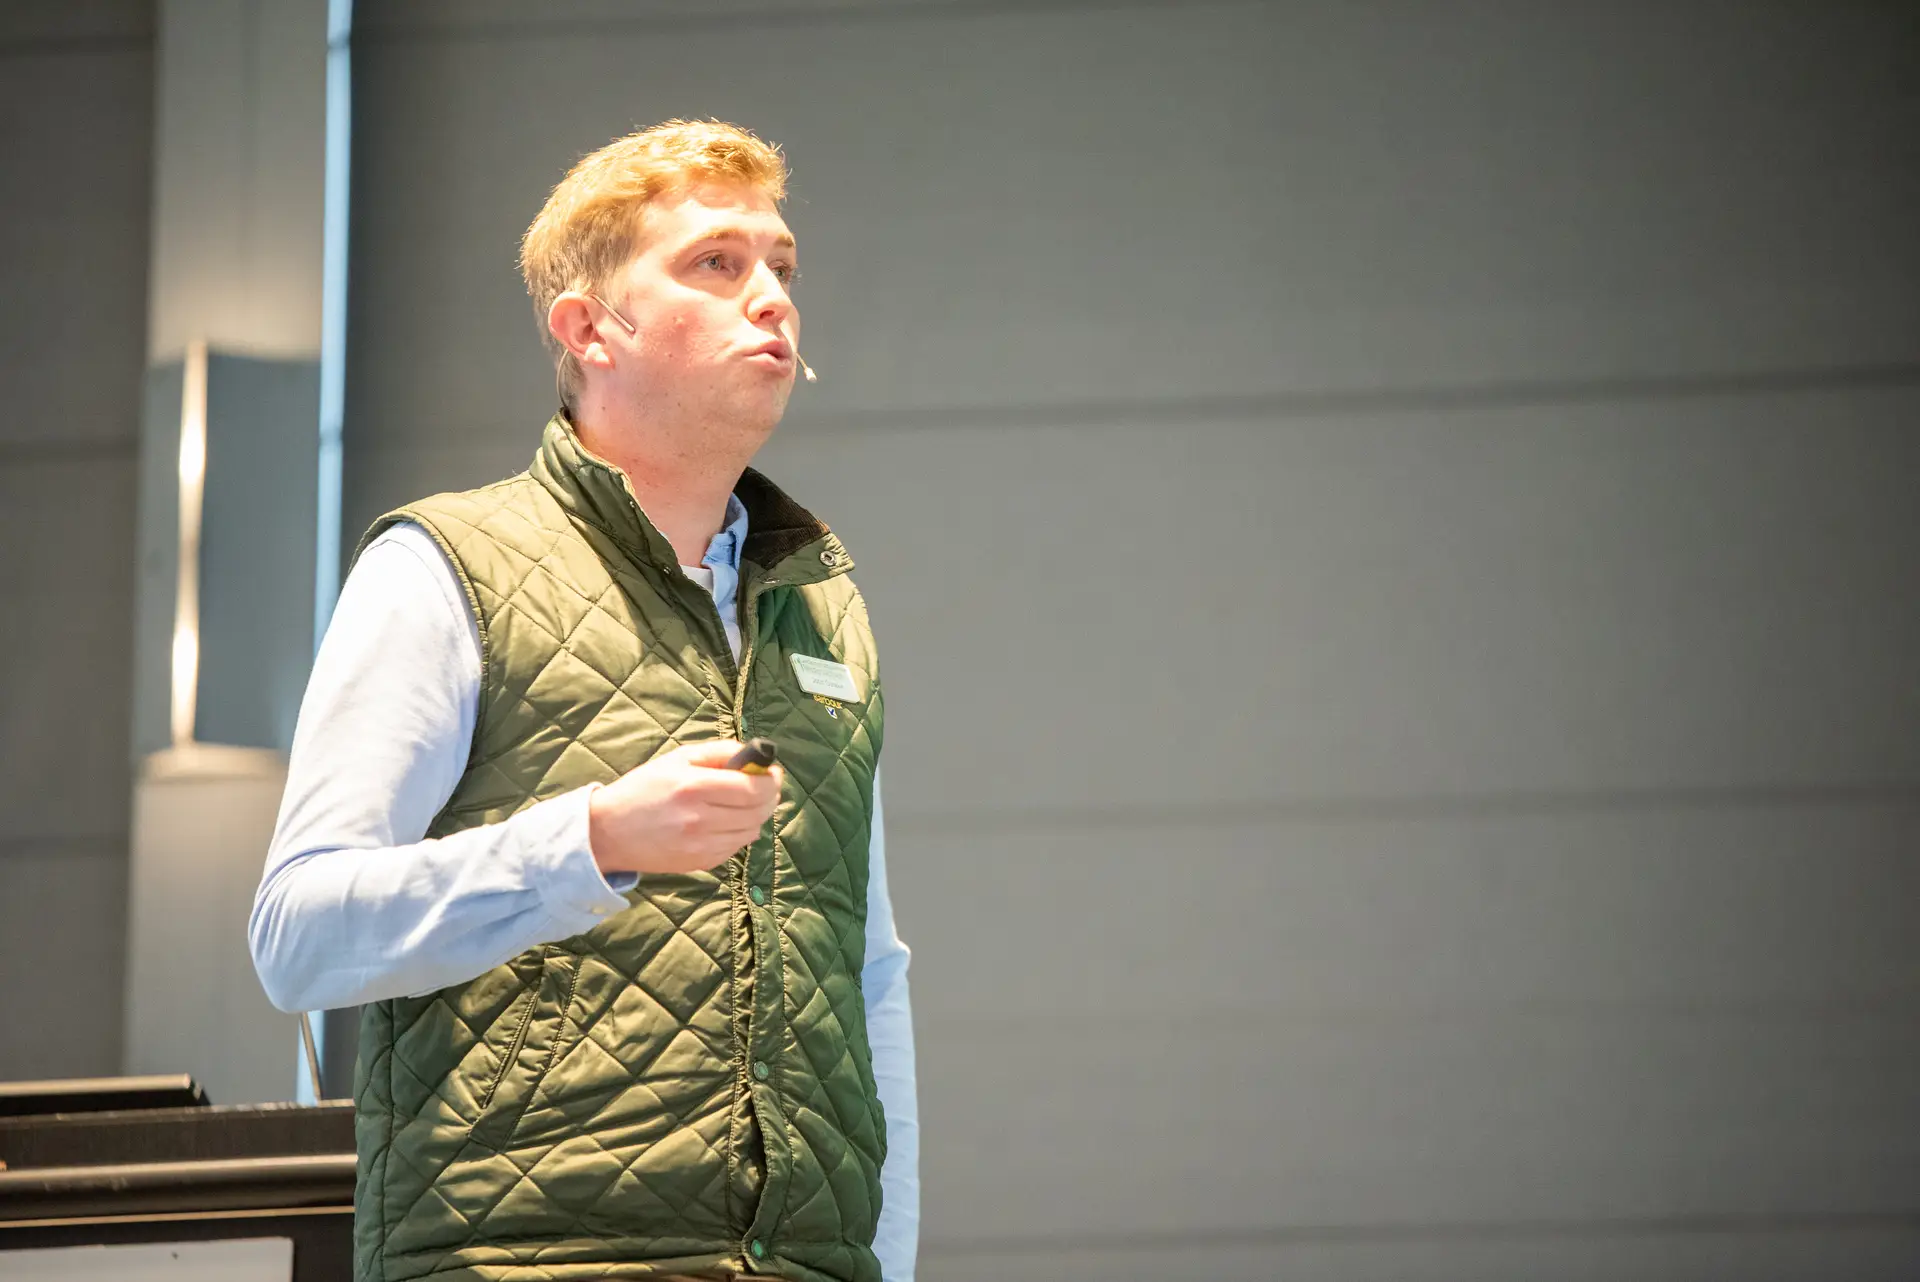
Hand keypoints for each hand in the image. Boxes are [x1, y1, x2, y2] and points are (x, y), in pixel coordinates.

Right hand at [587, 740, 782, 875]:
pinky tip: (729, 821)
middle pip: (758, 811)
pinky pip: (736, 847)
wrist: (610, 831)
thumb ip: (719, 752)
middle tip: (765, 785)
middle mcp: (700, 820)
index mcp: (693, 788)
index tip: (772, 771)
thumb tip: (755, 755)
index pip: (753, 788)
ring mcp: (701, 846)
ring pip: (752, 831)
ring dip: (758, 815)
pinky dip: (742, 832)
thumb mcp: (678, 759)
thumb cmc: (644, 788)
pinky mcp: (701, 863)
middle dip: (770, 796)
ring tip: (747, 802)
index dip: (771, 780)